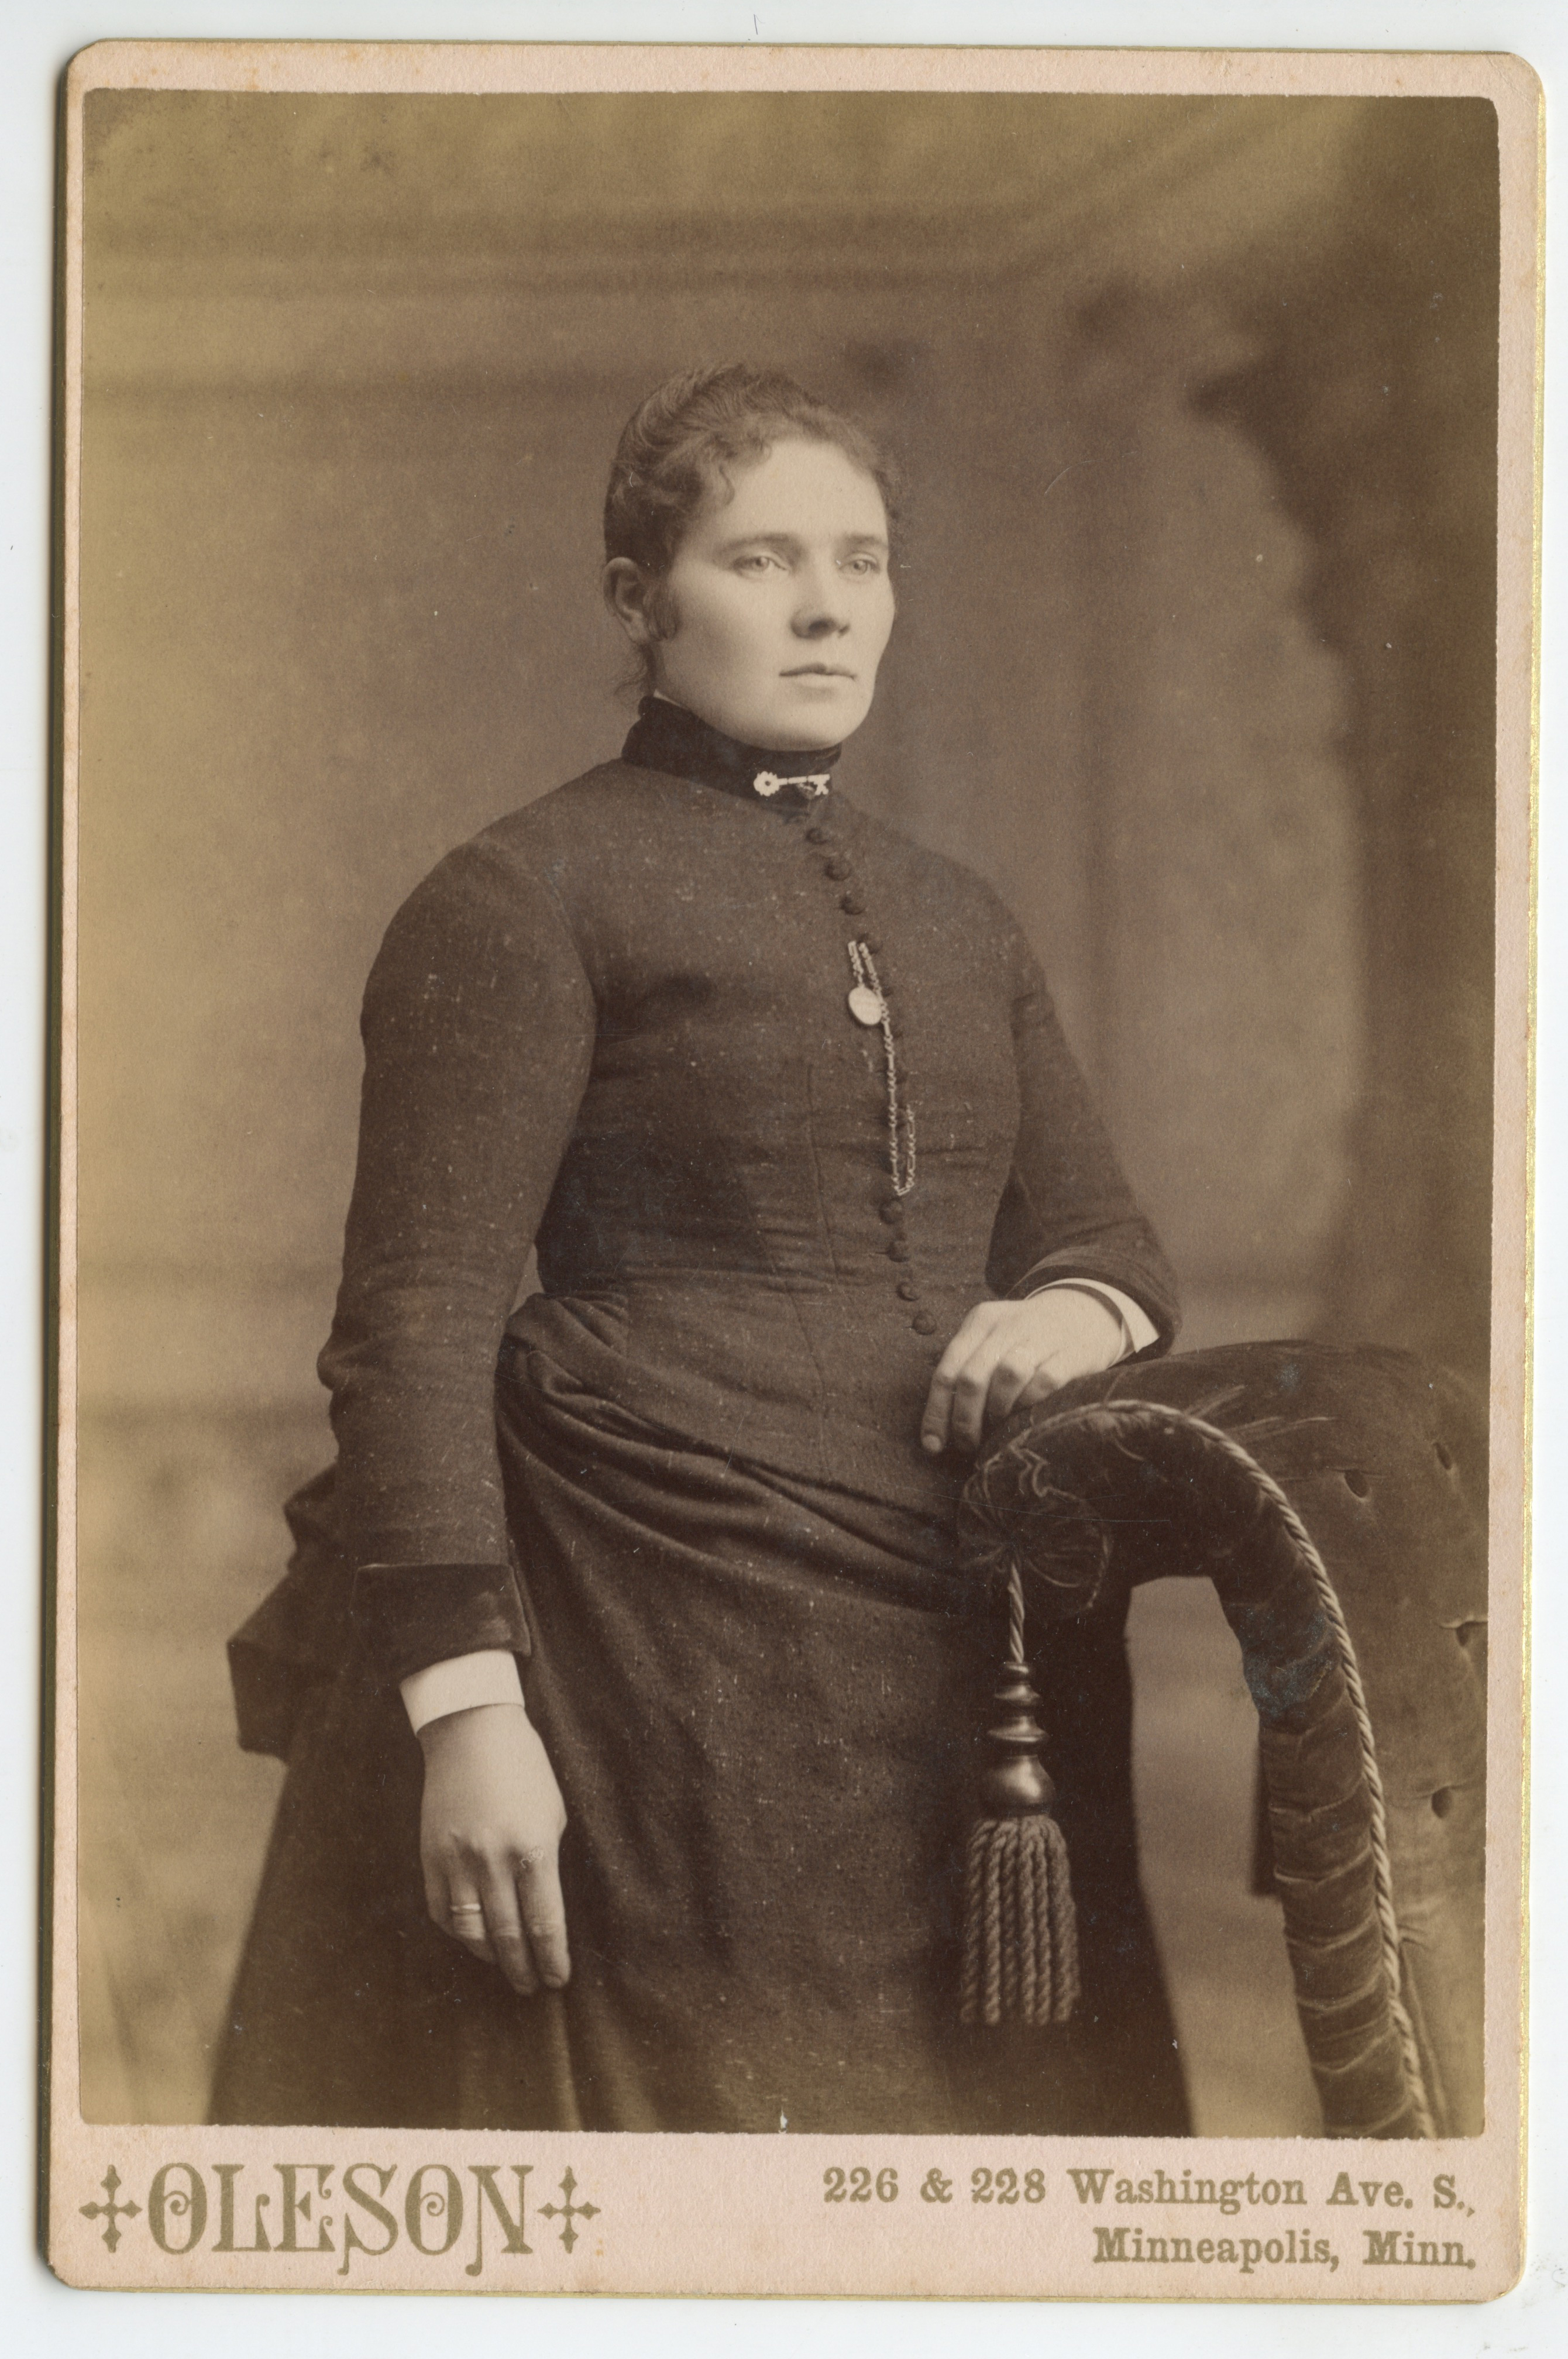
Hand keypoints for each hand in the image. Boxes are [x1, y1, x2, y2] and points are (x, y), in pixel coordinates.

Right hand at [418, 1701, 569, 1994]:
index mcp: (532, 1848)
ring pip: (471, 1931)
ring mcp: (456, 1859)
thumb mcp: (552, 1814)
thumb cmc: (525, 1769)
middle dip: (523, 1968)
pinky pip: (442, 1910)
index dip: (552, 1958)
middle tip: (532, 1986)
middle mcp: (493, 1859)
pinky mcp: (430, 1855)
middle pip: (508, 1935)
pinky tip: (473, 1938)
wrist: (471, 1730)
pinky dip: (458, 1932)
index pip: (544, 1923)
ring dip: (490, 1957)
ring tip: (504, 1968)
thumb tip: (543, 1912)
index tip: (559, 1979)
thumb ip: (546, 1864)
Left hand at [920, 1287, 1125, 1456]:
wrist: (1085, 1312)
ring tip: (999, 1422)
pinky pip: (1044, 1381)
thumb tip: (938, 1431)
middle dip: (964, 1419)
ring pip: (1007, 1375)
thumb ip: (967, 1372)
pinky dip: (1031, 1401)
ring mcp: (1041, 1337)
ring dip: (998, 1408)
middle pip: (972, 1377)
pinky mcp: (1072, 1353)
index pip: (947, 1371)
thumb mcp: (993, 1340)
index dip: (936, 1413)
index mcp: (980, 1321)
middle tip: (968, 1443)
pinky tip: (1028, 1409)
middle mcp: (1007, 1325)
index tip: (932, 1445)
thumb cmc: (1027, 1339)